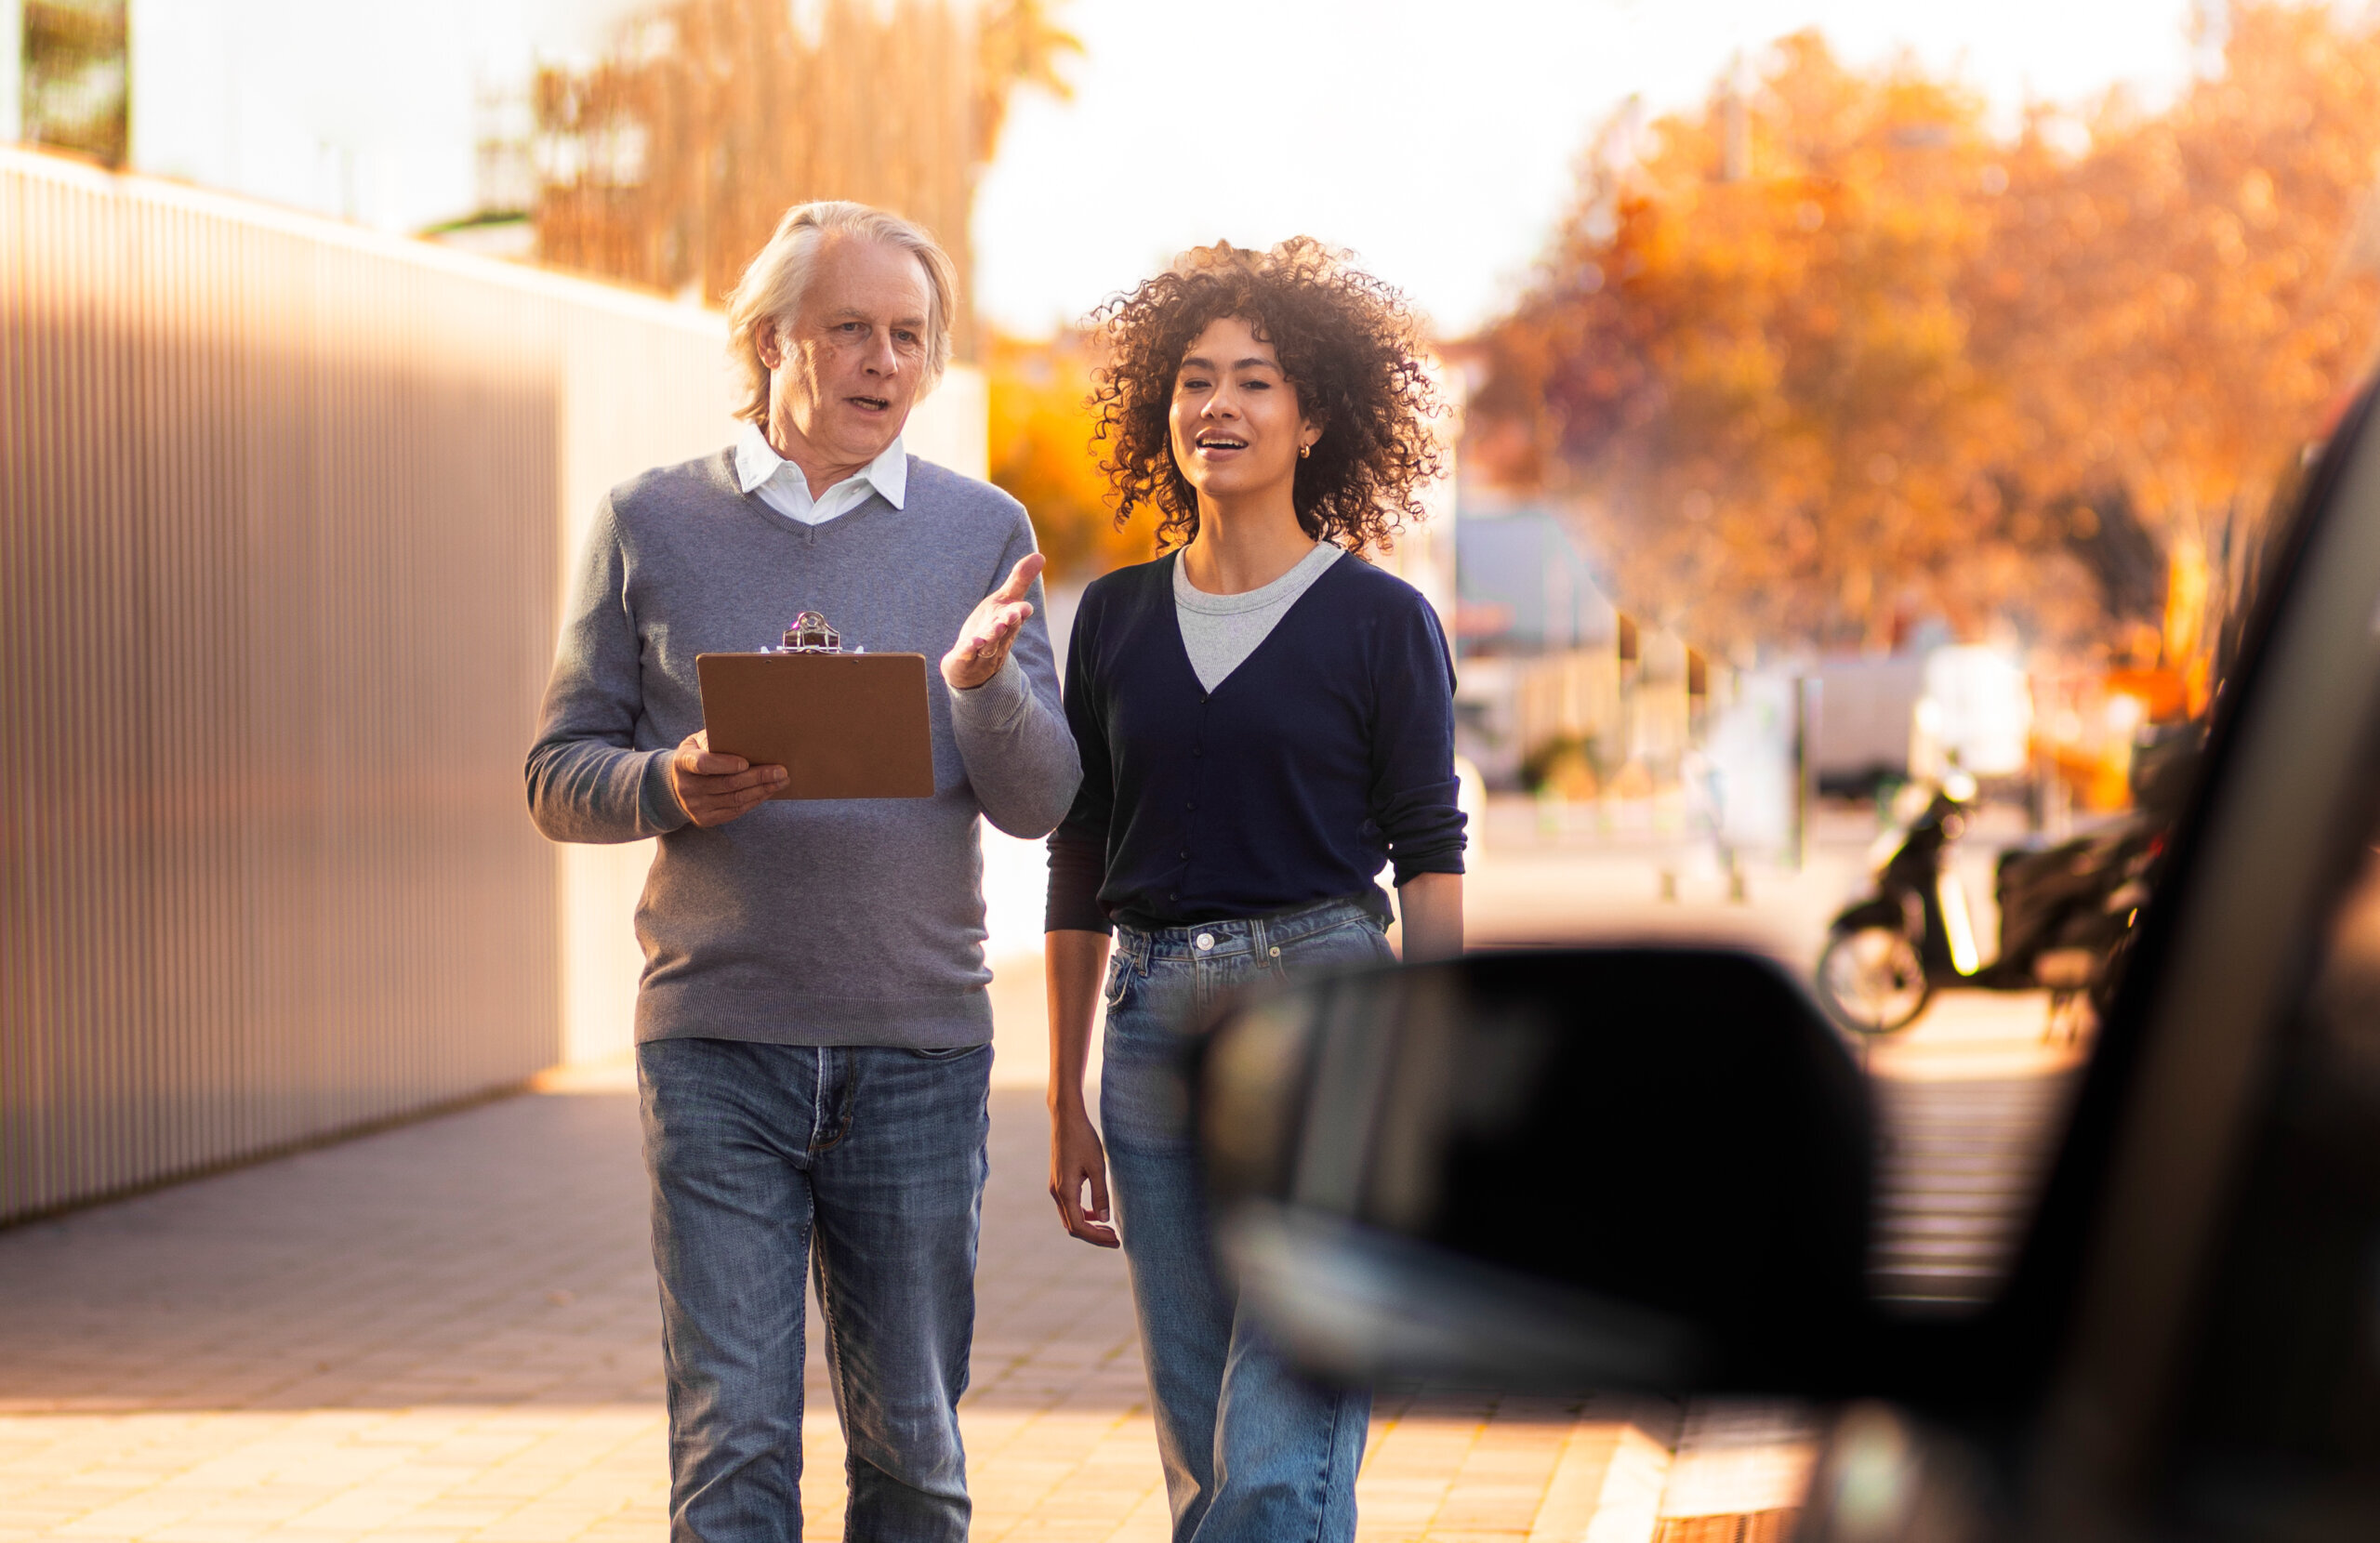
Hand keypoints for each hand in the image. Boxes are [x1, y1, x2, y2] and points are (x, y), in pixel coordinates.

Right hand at [668, 730, 786, 826]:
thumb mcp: (696, 742)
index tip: (745, 763)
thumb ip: (714, 739)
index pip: (702, 764)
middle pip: (727, 784)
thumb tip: (740, 738)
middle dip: (758, 777)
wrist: (675, 785)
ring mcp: (695, 806)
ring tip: (781, 781)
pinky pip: (735, 811)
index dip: (724, 764)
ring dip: (762, 790)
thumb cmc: (695, 755)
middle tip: (781, 771)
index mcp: (683, 762)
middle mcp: (687, 787)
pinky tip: (768, 791)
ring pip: (735, 799)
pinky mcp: (704, 819)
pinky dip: (755, 800)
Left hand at [942, 552, 1043, 690]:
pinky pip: (967, 656)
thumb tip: (1040, 556)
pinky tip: (970, 643)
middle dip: (1009, 623)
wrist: (972, 666)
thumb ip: (1020, 580)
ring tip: (994, 628)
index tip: (1025, 608)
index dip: (1020, 612)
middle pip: (1005, 630)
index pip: (1017, 616)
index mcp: (1008, 621)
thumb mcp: (1004, 601)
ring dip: (991, 637)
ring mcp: (981, 650)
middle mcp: (997, 637)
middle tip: (1013, 615)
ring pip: (989, 644)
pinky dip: (969, 651)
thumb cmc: (991, 626)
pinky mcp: (963, 659)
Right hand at [1049, 1101, 1117, 1247]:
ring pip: (1070, 1217)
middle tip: (1115, 1239)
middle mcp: (1057, 1193)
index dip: (1097, 1237)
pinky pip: (1069, 1206)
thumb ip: (1101, 1194)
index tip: (1116, 1239)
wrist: (1066, 1119)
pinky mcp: (1058, 1181)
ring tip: (1109, 1229)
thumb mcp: (1097, 1167)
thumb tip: (1105, 1219)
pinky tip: (1098, 1212)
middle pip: (1073, 1226)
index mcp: (1065, 1191)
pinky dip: (1083, 1214)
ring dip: (1088, 1226)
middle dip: (1094, 1236)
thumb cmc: (1083, 1139)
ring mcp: (1055, 1187)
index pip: (1079, 1227)